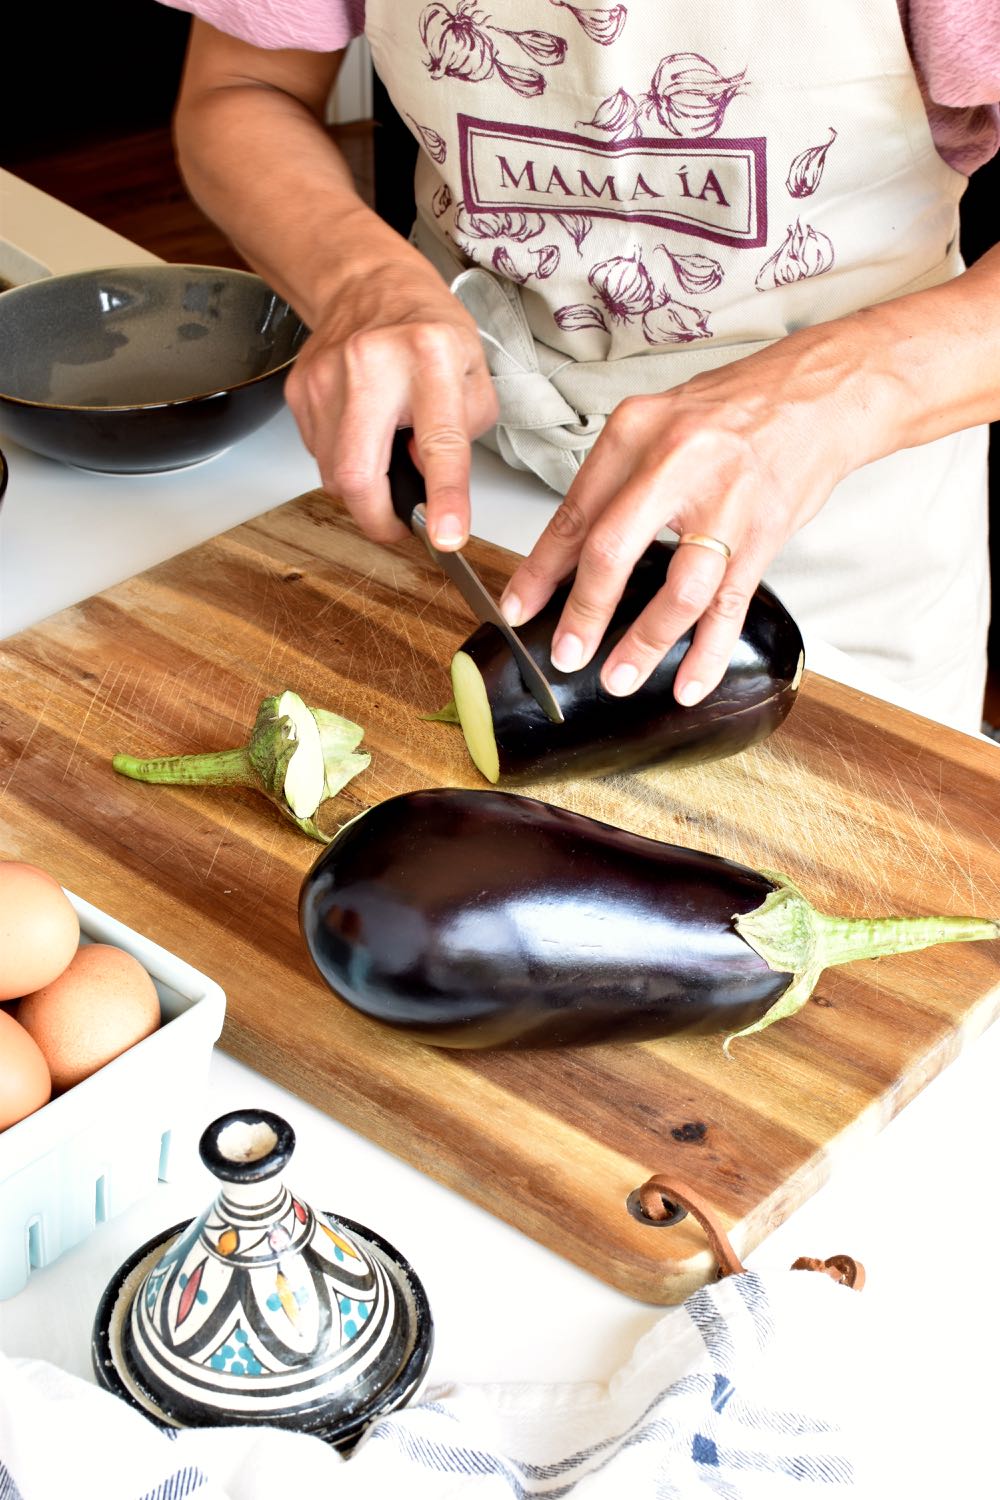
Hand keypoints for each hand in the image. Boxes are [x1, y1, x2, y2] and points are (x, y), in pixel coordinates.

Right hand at [284, 248, 497, 549]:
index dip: (443, 497)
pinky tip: (362, 434)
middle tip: (400, 526)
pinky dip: (344, 461)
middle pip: (358, 474)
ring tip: (386, 457)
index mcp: (429, 355)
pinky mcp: (299, 389)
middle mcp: (370, 363)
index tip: (445, 537)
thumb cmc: (428, 330)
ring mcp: (326, 377)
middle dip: (379, 520)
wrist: (368, 284)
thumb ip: (464, 433)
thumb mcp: (474, 374)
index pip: (439, 441)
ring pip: (334, 474)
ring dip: (363, 487)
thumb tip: (426, 476)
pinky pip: (320, 455)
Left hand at [500, 324, 877, 703]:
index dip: (541, 570)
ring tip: (620, 678)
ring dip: (645, 643)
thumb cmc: (733, 411)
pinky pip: (730, 606)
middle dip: (584, 613)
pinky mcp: (764, 534)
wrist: (818, 394)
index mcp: (635, 433)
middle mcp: (675, 463)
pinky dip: (708, 652)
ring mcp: (726, 502)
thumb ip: (614, 484)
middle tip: (566, 654)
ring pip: (678, 589)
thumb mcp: (657, 425)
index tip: (519, 608)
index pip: (574, 513)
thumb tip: (569, 556)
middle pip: (614, 550)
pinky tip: (690, 682)